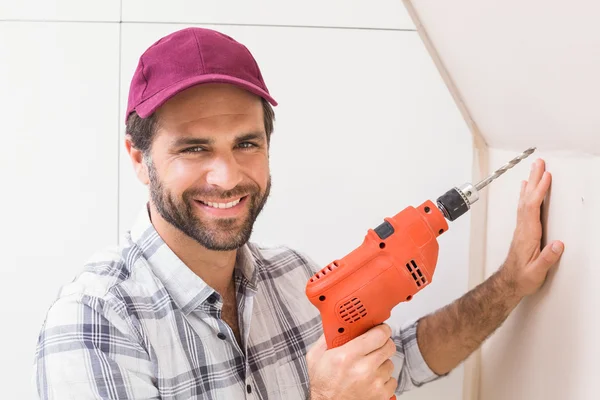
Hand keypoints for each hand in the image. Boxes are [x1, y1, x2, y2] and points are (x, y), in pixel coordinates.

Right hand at [306, 324, 396, 399]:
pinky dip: (384, 379)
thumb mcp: (316, 356)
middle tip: (375, 345)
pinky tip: (372, 379)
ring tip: (368, 367)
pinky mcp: (382, 395)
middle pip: (389, 346)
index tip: (380, 328)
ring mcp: (375, 383)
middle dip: (383, 343)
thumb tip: (337, 325)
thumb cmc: (323, 384)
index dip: (382, 329)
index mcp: (348, 356)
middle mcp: (363, 369)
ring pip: (390, 363)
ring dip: (381, 363)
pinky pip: (392, 380)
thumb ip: (327, 338)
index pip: (378, 334)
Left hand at [500, 158, 563, 296]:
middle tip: (539, 163)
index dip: (539, 191)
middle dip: (534, 179)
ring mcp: (522, 228)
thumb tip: (558, 244)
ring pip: (525, 200)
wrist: (509, 282)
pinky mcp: (523, 230)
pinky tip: (526, 188)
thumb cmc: (522, 277)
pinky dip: (527, 194)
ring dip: (530, 183)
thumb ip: (547, 258)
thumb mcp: (536, 272)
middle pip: (527, 199)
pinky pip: (524, 206)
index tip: (545, 177)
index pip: (532, 207)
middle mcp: (523, 228)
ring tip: (535, 169)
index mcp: (527, 234)